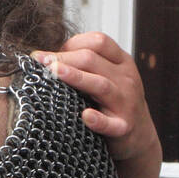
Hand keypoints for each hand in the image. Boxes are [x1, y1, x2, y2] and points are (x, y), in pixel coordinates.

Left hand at [34, 33, 158, 162]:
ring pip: (100, 85)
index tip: (46, 54)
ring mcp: (126, 103)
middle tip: (39, 60)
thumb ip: (85, 64)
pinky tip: (85, 116)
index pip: (98, 42)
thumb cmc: (114, 101)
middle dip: (63, 58)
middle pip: (92, 59)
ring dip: (76, 77)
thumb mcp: (107, 75)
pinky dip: (98, 121)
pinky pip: (110, 124)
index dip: (72, 43)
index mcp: (121, 62)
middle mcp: (125, 78)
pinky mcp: (123, 127)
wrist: (139, 135)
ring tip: (54, 72)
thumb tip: (46, 56)